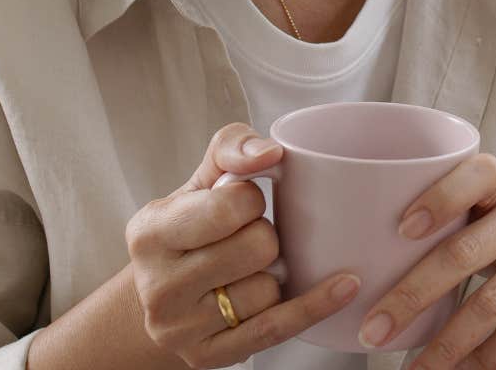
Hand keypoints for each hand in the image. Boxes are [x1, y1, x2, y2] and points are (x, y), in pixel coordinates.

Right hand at [125, 123, 363, 367]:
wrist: (161, 296)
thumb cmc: (193, 227)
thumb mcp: (201, 180)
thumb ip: (232, 147)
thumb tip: (271, 153)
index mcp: (150, 232)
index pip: (230, 206)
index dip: (251, 200)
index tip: (243, 204)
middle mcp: (157, 285)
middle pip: (258, 248)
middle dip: (265, 237)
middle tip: (249, 239)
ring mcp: (179, 328)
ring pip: (268, 290)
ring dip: (274, 275)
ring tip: (250, 270)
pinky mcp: (206, 357)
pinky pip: (276, 329)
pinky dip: (314, 306)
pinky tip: (345, 286)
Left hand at [362, 154, 495, 368]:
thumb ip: (458, 219)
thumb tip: (373, 257)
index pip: (476, 175)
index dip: (440, 198)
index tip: (401, 230)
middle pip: (465, 253)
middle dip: (412, 296)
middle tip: (375, 330)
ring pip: (491, 303)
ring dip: (446, 344)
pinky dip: (486, 358)